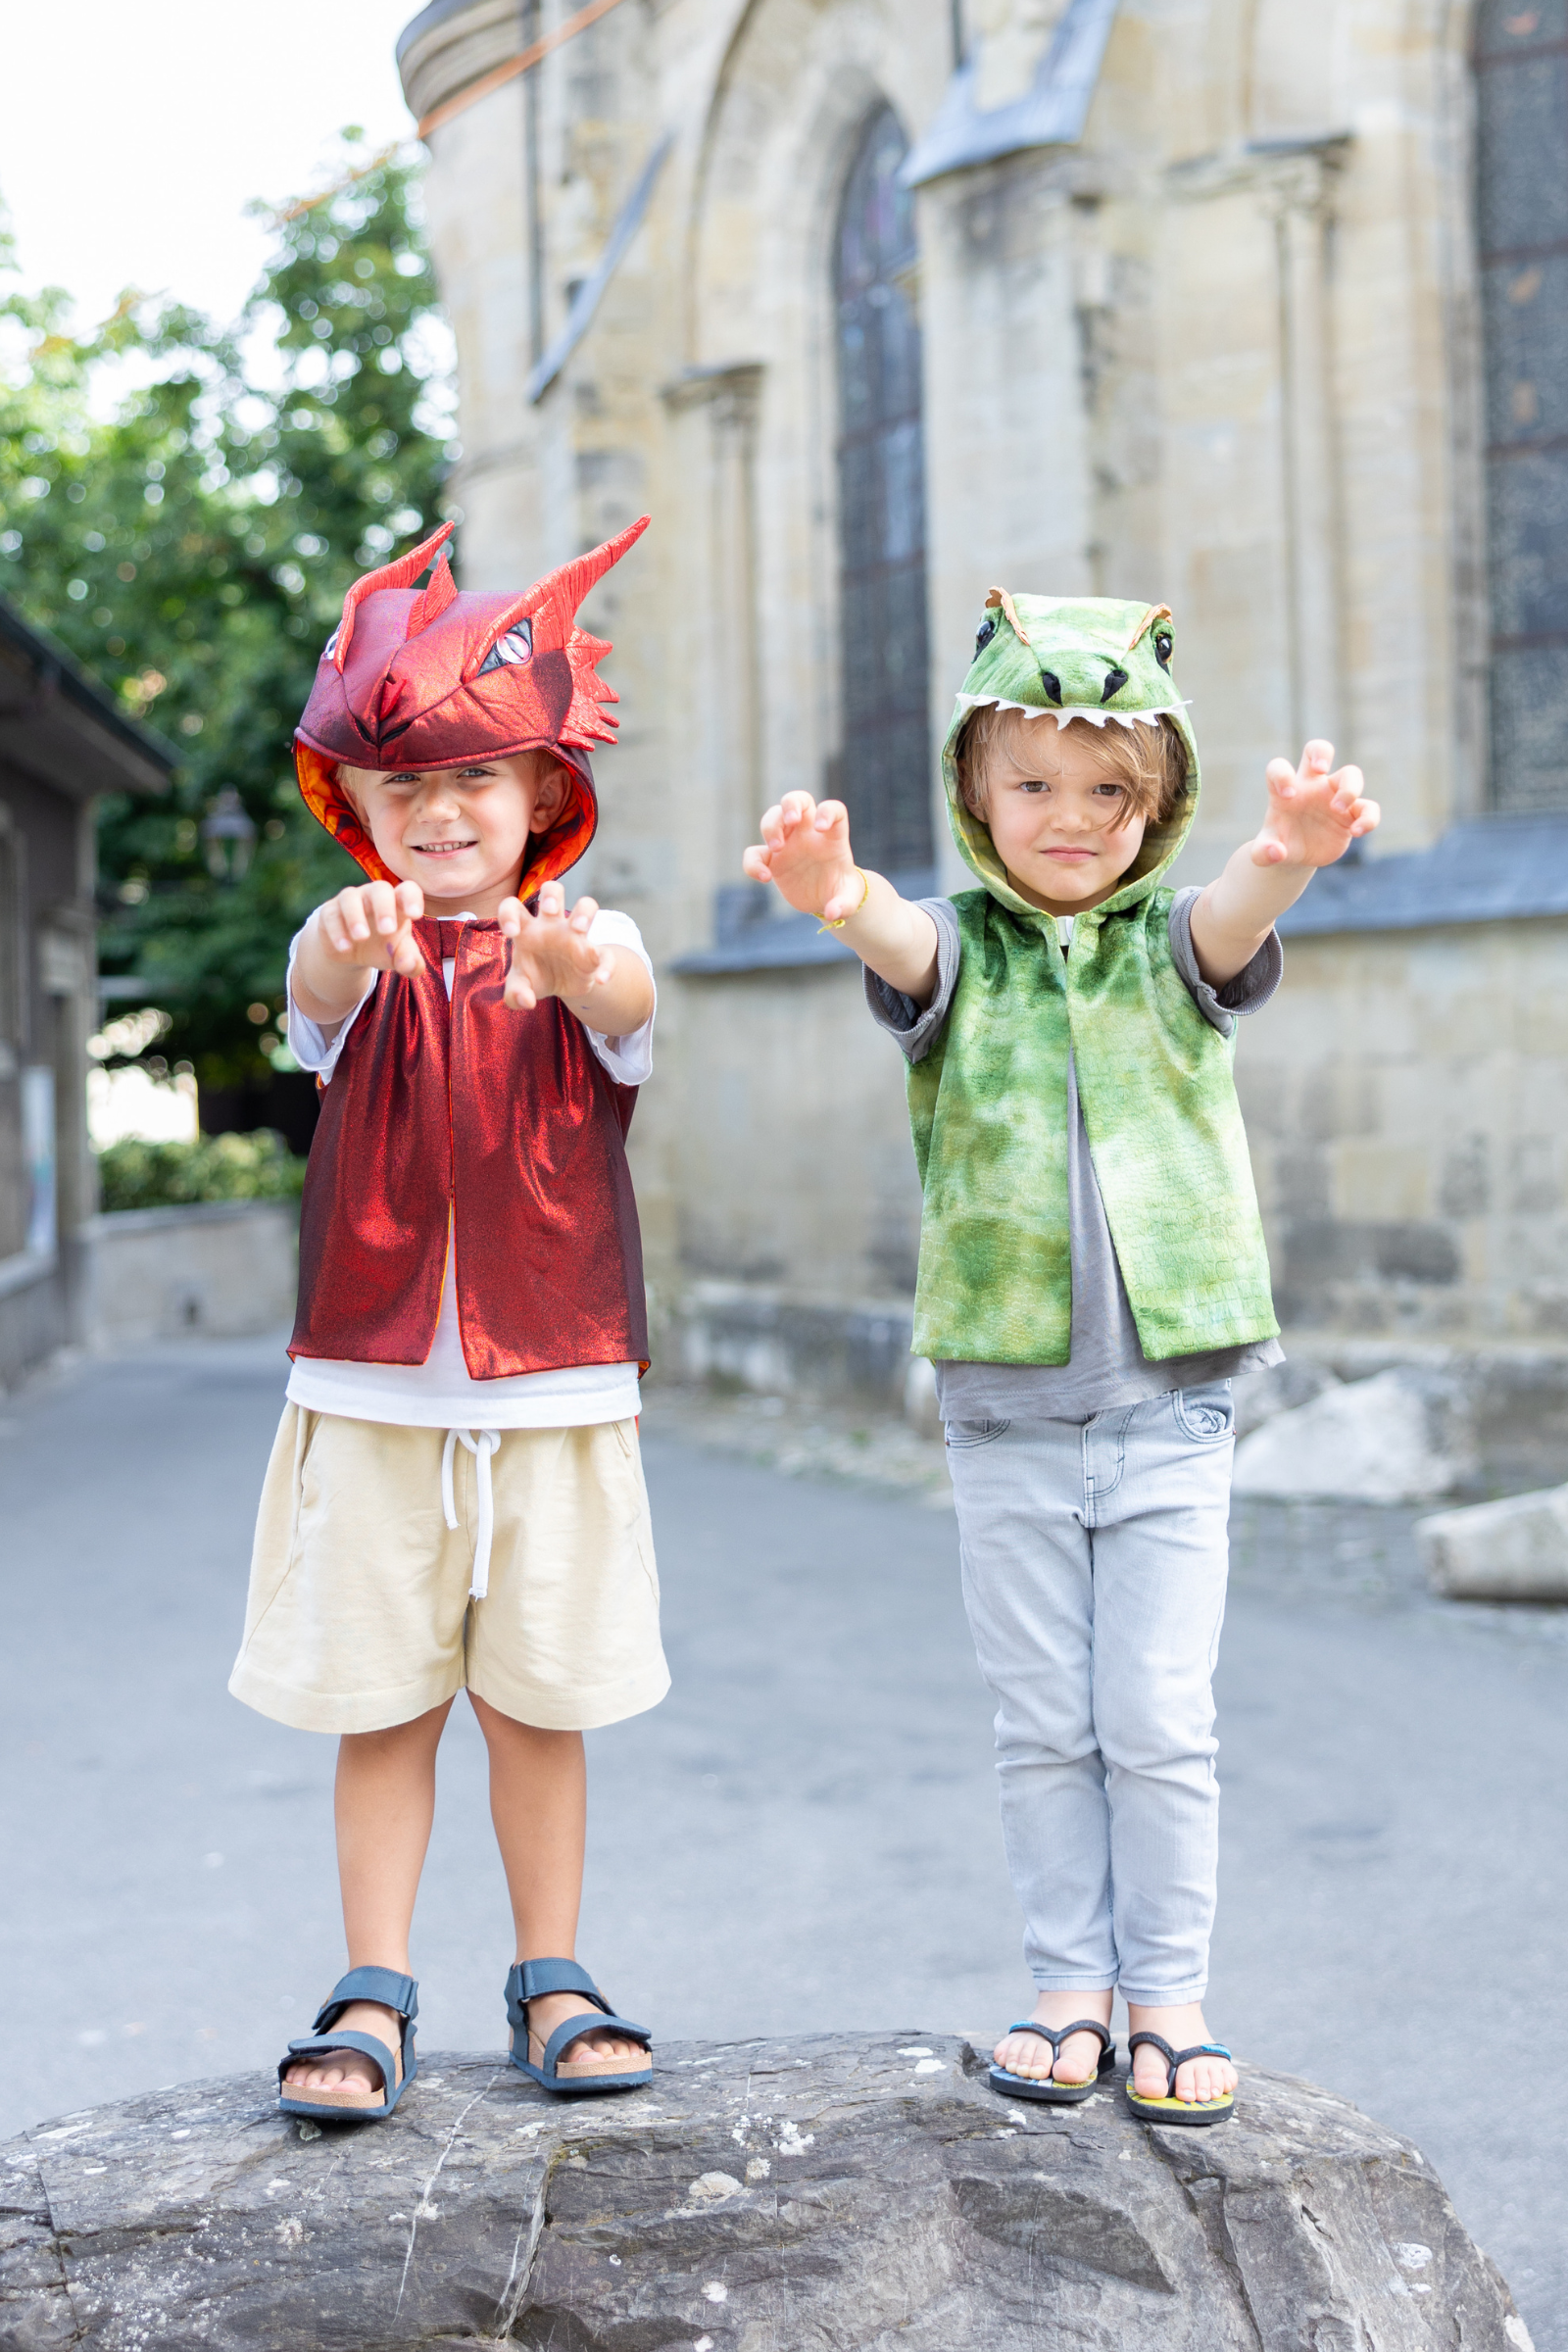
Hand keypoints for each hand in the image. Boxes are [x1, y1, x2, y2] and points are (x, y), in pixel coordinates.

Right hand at [312, 880, 424, 978]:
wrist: (352, 953)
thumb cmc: (383, 947)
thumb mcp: (399, 957)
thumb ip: (411, 962)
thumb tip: (409, 965)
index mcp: (397, 903)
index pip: (408, 890)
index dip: (412, 898)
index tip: (415, 915)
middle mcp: (374, 896)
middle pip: (380, 889)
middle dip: (384, 908)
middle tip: (387, 931)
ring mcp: (351, 901)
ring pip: (350, 897)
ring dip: (355, 917)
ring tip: (361, 938)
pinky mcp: (330, 912)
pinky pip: (331, 915)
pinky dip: (337, 931)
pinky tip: (345, 947)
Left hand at [498, 881, 613, 1010]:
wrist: (562, 987)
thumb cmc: (536, 976)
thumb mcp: (520, 988)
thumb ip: (515, 994)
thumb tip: (527, 1001)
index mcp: (527, 929)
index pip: (513, 907)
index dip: (509, 913)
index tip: (512, 932)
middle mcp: (552, 925)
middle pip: (553, 889)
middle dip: (552, 896)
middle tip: (550, 911)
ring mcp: (576, 936)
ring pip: (587, 905)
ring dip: (584, 912)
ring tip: (579, 928)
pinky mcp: (595, 954)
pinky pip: (606, 954)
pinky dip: (607, 966)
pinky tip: (601, 980)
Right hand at [742, 793, 862, 920]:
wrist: (827, 899)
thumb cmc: (842, 891)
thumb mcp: (849, 899)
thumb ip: (844, 904)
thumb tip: (832, 913)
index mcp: (832, 837)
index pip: (833, 810)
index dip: (827, 811)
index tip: (821, 828)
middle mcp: (809, 834)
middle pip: (798, 800)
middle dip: (791, 804)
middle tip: (791, 821)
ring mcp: (789, 843)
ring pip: (773, 817)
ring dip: (771, 827)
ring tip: (776, 848)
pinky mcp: (772, 860)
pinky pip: (754, 854)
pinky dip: (753, 863)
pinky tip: (765, 878)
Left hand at [1250, 740, 1379, 870]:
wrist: (1297, 856)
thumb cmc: (1279, 844)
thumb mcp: (1265, 853)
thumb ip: (1263, 853)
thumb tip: (1277, 852)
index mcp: (1286, 790)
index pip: (1279, 768)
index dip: (1282, 774)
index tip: (1287, 795)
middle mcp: (1311, 787)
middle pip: (1319, 749)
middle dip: (1321, 752)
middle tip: (1321, 768)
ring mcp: (1333, 796)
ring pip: (1351, 774)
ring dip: (1349, 788)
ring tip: (1337, 808)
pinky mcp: (1351, 814)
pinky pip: (1369, 808)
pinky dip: (1368, 818)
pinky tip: (1356, 831)